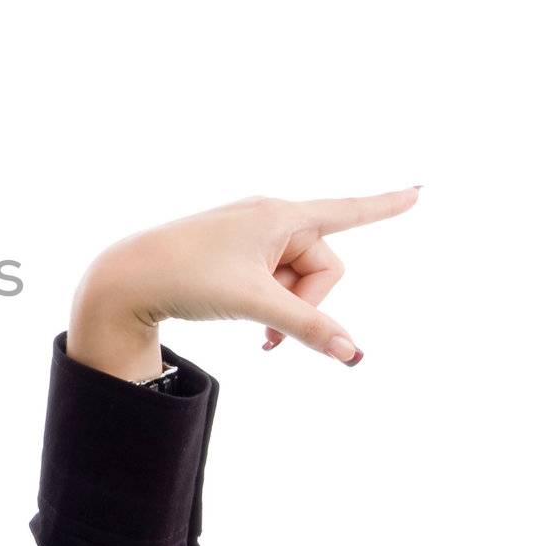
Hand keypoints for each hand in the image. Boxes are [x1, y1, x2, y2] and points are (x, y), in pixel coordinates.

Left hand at [84, 186, 421, 365]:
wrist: (126, 279)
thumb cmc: (187, 278)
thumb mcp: (254, 303)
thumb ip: (308, 326)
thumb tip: (353, 354)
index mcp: (279, 214)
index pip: (347, 211)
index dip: (386, 206)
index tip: (419, 191)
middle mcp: (269, 216)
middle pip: (322, 266)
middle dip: (306, 302)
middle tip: (271, 331)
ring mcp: (251, 234)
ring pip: (297, 280)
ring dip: (286, 310)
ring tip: (257, 334)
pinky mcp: (235, 252)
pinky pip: (274, 281)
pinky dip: (269, 306)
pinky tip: (256, 331)